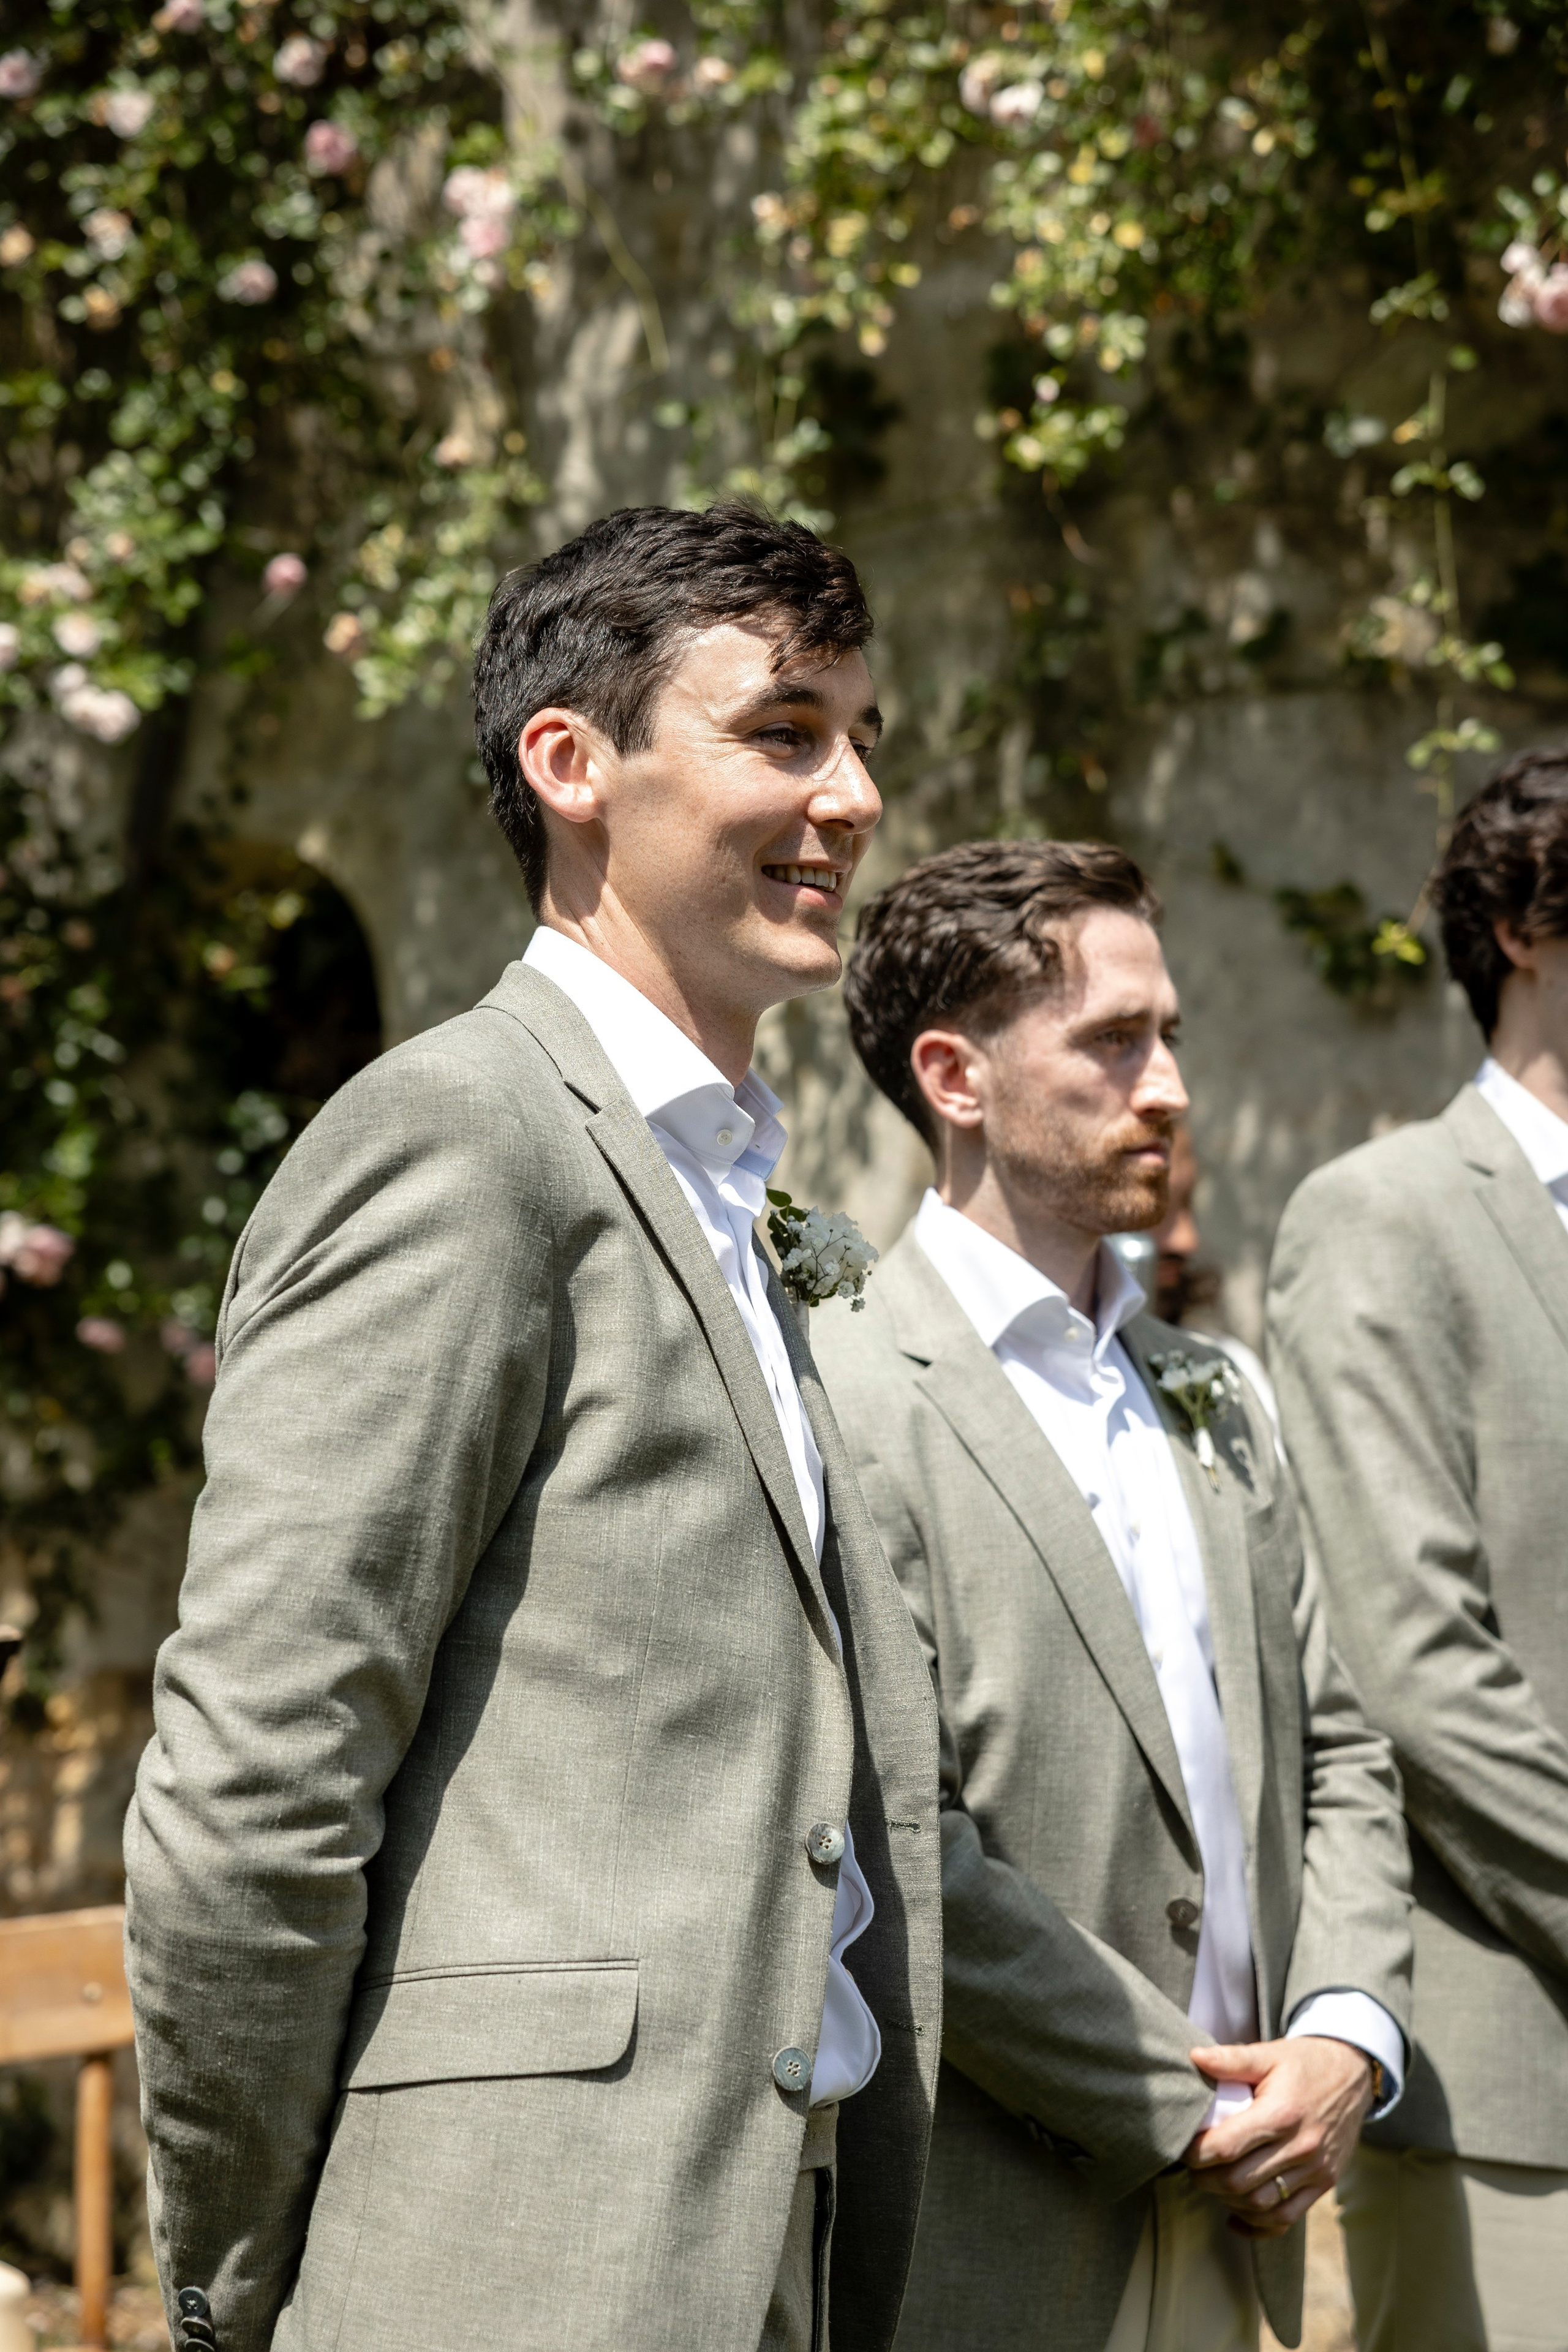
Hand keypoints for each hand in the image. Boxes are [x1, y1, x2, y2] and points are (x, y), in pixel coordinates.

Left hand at [1181, 2037, 1375, 2238]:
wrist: (1354, 2075)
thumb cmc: (1305, 2064)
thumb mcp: (1269, 2054)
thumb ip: (1231, 2059)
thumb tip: (1193, 2056)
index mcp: (1282, 2113)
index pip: (1227, 2146)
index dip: (1197, 2152)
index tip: (1183, 2146)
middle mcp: (1301, 2147)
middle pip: (1239, 2181)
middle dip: (1206, 2179)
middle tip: (1192, 2167)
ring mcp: (1315, 2170)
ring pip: (1261, 2205)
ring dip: (1228, 2201)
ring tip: (1212, 2183)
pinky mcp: (1324, 2183)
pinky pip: (1287, 2218)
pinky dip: (1258, 2224)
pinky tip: (1236, 2217)